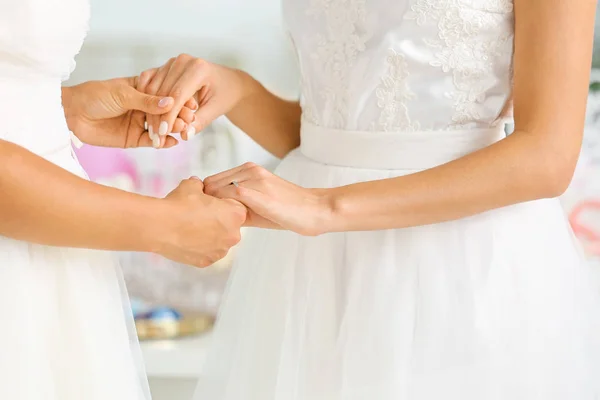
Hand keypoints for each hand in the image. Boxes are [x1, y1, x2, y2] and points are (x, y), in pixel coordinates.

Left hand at [63, 77, 194, 148]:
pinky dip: (163, 142)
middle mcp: (144, 106)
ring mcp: (140, 123)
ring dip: (173, 129)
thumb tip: (170, 102)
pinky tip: (172, 142)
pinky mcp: (134, 139)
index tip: (191, 102)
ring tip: (182, 130)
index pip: (165, 94)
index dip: (178, 98)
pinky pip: (152, 141)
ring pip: (162, 127)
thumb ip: (146, 101)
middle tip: (189, 119)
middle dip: (178, 115)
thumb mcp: (122, 94)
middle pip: (167, 112)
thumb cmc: (94, 96)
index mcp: (143, 89)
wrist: (71, 114)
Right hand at [138, 54, 252, 146]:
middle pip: (162, 92)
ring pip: (153, 88)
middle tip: (156, 138)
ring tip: (153, 133)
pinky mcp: (165, 67)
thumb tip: (185, 135)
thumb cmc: (225, 94)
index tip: (162, 134)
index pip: (177, 95)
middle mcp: (183, 61)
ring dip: (150, 111)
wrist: (228, 82)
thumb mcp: (216, 109)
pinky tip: (148, 117)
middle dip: (157, 117)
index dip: (168, 116)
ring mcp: (172, 62)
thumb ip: (200, 122)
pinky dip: (147, 100)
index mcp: (198, 68)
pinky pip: (150, 82)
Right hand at [156, 177, 246, 266]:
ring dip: (210, 236)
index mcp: (235, 215)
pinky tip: (187, 239)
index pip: (237, 208)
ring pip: (219, 241)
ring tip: (191, 228)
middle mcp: (233, 235)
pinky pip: (207, 253)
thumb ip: (200, 185)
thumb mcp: (191, 186)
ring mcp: (220, 251)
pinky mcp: (206, 262)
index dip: (223, 205)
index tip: (211, 204)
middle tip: (199, 216)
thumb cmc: (179, 205)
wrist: (161, 225)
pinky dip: (200, 248)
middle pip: (230, 226)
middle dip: (218, 222)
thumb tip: (197, 184)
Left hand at [204, 163, 331, 235]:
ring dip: (212, 207)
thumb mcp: (258, 206)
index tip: (205, 215)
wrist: (315, 210)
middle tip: (209, 223)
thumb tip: (213, 215)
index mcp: (248, 170)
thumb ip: (236, 206)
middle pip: (210, 184)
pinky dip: (222, 210)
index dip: (205, 199)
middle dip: (205, 203)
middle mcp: (249, 170)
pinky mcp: (258, 191)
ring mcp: (253, 179)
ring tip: (217, 225)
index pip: (213, 181)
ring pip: (216, 189)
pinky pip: (229, 196)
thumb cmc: (288, 211)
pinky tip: (226, 224)